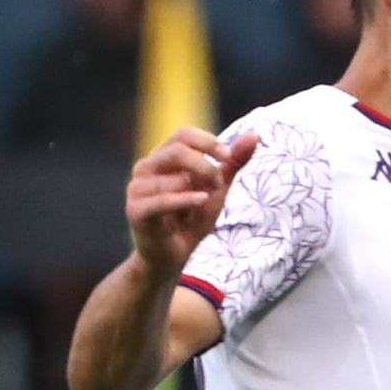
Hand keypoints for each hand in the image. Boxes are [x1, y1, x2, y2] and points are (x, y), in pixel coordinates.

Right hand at [128, 127, 255, 277]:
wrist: (172, 255)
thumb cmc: (192, 218)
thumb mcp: (217, 188)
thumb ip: (232, 163)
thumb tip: (254, 135)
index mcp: (162, 157)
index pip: (183, 134)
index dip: (207, 142)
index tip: (227, 156)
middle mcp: (145, 168)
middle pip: (177, 150)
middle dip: (205, 167)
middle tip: (217, 185)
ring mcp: (137, 188)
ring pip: (174, 179)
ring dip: (197, 192)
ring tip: (199, 208)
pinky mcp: (136, 210)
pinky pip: (163, 200)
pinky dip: (186, 201)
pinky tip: (202, 201)